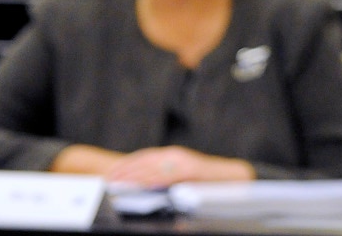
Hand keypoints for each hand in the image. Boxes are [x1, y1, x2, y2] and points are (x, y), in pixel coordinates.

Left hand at [101, 146, 254, 186]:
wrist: (232, 176)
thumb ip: (166, 174)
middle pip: (144, 162)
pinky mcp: (190, 170)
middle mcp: (175, 155)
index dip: (126, 163)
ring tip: (119, 184)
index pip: (144, 156)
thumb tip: (145, 182)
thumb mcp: (183, 173)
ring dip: (134, 177)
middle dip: (125, 171)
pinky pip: (168, 176)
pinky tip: (143, 185)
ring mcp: (183, 162)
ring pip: (153, 168)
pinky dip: (154, 180)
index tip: (112, 172)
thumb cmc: (207, 179)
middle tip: (109, 179)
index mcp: (172, 154)